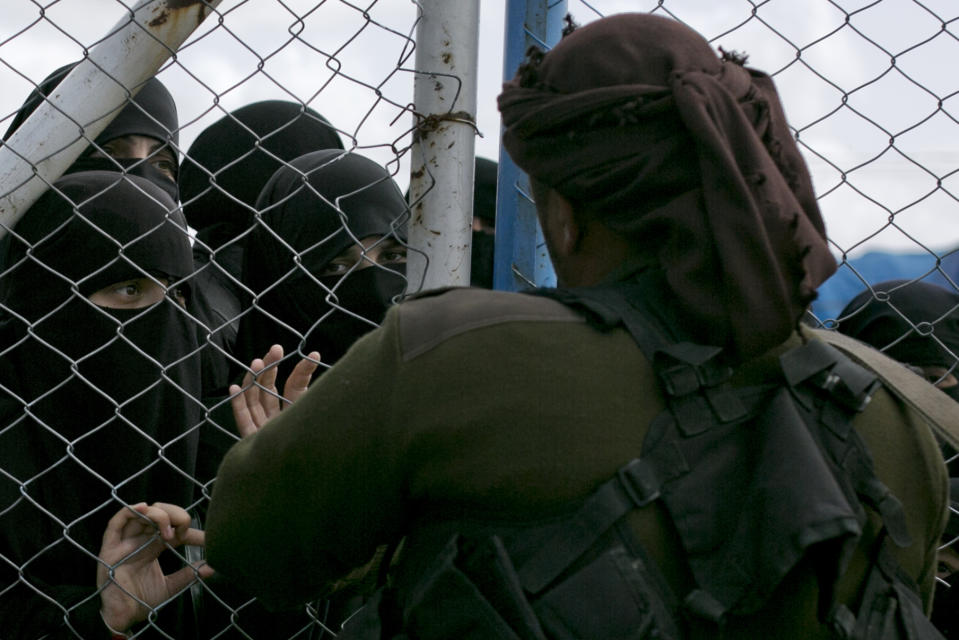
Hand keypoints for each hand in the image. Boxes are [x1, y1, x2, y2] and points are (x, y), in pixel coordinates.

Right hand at [97, 502, 210, 633]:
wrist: (123, 618)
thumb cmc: (141, 601)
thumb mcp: (170, 586)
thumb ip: (188, 576)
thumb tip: (211, 568)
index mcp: (153, 546)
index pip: (174, 529)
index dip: (191, 530)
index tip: (208, 539)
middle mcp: (139, 540)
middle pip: (158, 514)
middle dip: (175, 515)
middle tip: (183, 532)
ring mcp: (125, 542)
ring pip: (141, 514)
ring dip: (158, 515)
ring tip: (168, 531)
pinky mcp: (110, 548)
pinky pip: (115, 523)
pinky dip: (129, 511)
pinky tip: (143, 509)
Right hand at [230, 344, 319, 436]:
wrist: (312, 473)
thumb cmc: (316, 435)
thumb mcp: (313, 405)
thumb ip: (306, 381)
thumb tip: (314, 355)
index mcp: (296, 410)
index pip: (293, 386)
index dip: (297, 371)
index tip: (306, 354)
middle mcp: (278, 418)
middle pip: (269, 390)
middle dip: (268, 369)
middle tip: (275, 350)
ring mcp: (264, 429)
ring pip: (254, 402)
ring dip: (252, 382)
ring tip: (256, 363)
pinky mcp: (253, 440)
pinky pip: (244, 421)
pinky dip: (238, 404)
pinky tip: (234, 387)